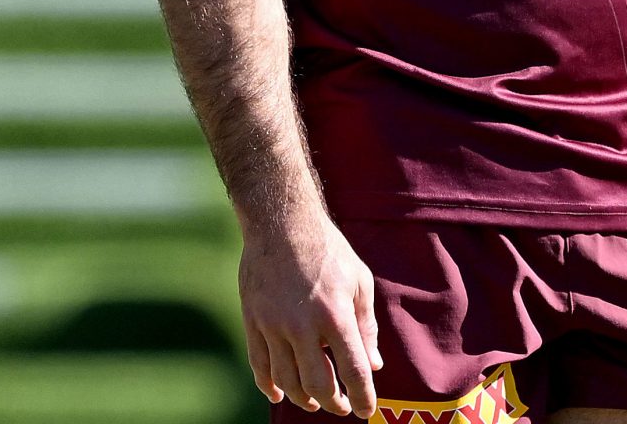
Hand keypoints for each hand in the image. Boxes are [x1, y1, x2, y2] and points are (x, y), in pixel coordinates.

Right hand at [237, 216, 382, 416]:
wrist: (281, 222)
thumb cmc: (328, 249)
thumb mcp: (359, 280)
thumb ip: (366, 325)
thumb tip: (373, 364)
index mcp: (335, 315)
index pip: (353, 371)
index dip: (362, 397)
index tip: (366, 410)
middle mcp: (303, 325)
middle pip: (318, 384)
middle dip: (333, 403)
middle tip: (342, 406)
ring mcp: (273, 324)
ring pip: (287, 380)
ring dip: (304, 398)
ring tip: (316, 401)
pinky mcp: (253, 320)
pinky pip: (259, 364)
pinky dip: (268, 385)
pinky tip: (279, 393)